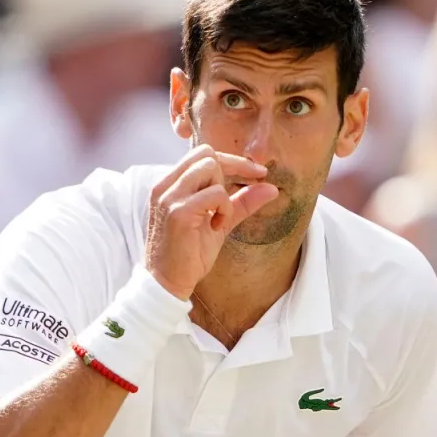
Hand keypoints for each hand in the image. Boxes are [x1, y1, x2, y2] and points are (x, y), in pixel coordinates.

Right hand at [145, 146, 277, 298]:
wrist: (168, 283)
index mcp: (170, 184)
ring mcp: (169, 197)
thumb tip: (271, 188)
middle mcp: (165, 186)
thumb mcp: (220, 222)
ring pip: (210, 167)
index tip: (258, 173)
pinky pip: (215, 193)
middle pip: (207, 154)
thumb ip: (242, 203)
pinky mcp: (178, 212)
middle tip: (242, 193)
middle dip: (233, 169)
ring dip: (225, 193)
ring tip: (221, 218)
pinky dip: (225, 208)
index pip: (203, 153)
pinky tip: (216, 226)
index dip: (234, 160)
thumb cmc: (189, 253)